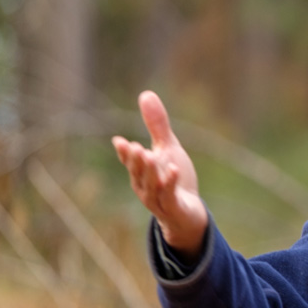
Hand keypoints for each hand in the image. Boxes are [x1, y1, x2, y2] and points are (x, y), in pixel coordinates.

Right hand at [111, 90, 207, 259]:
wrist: (188, 214)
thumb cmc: (174, 180)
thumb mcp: (168, 148)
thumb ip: (157, 125)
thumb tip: (145, 94)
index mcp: (141, 172)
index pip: (130, 161)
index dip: (125, 153)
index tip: (120, 142)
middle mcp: (145, 186)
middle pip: (138, 173)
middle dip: (135, 161)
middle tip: (133, 146)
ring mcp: (158, 199)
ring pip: (151, 186)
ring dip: (150, 172)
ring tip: (149, 155)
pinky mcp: (173, 208)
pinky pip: (169, 197)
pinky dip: (170, 184)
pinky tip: (174, 170)